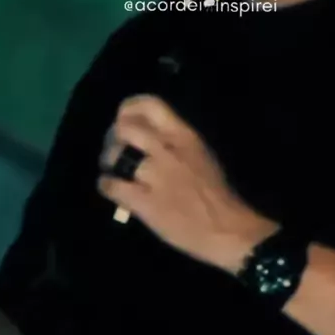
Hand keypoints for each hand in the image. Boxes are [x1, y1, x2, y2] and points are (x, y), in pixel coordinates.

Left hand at [97, 95, 277, 272]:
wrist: (227, 229)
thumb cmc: (217, 193)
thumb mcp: (201, 154)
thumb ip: (175, 143)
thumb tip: (146, 138)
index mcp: (184, 136)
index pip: (151, 105)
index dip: (129, 109)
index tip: (124, 119)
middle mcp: (168, 150)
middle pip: (124, 127)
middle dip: (113, 137)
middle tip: (116, 149)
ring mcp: (155, 176)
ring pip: (115, 155)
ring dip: (108, 161)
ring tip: (112, 169)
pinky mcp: (145, 202)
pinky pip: (111, 186)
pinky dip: (106, 185)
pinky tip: (112, 189)